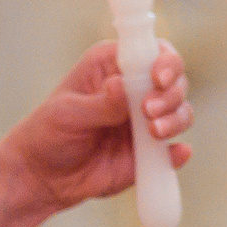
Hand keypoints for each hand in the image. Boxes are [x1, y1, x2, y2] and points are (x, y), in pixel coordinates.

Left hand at [0, 39, 191, 212]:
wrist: (45, 176)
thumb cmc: (50, 132)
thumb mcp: (68, 114)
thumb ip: (99, 103)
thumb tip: (122, 86)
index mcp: (114, 66)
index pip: (151, 50)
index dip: (164, 60)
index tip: (157, 78)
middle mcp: (136, 89)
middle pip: (175, 79)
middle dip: (171, 93)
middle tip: (148, 111)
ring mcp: (147, 121)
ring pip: (181, 111)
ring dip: (176, 119)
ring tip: (154, 132)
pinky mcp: (151, 151)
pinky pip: (175, 149)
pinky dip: (179, 152)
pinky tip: (177, 153)